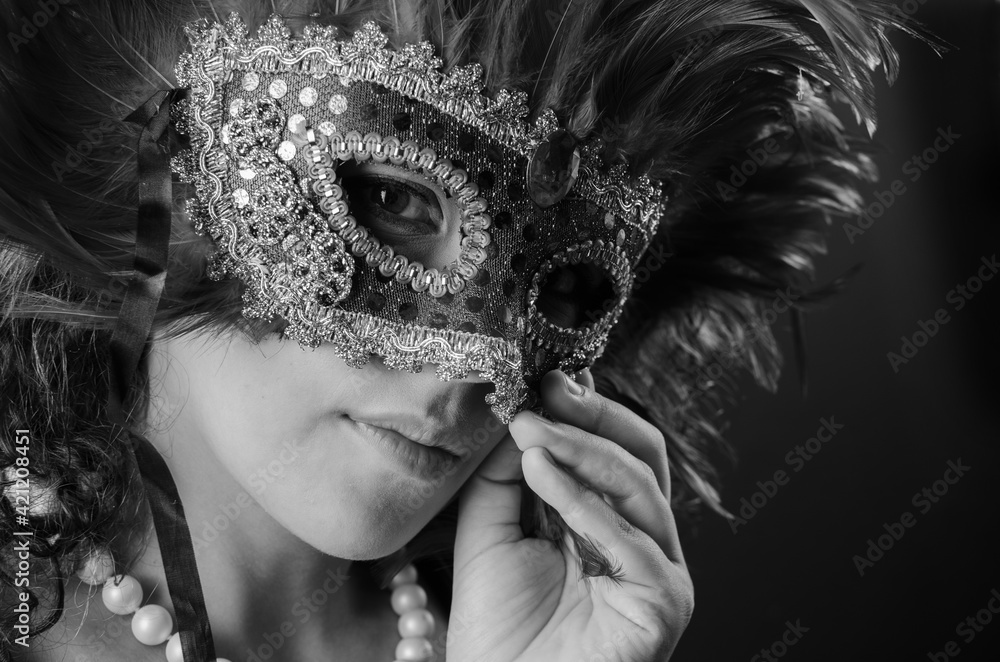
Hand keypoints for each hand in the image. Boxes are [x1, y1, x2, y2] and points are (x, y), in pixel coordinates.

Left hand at [450, 369, 692, 661]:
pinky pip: (630, 538)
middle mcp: (642, 539)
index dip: (586, 407)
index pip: (614, 447)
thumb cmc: (497, 627)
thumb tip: (524, 410)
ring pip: (639, 484)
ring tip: (529, 431)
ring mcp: (659, 569)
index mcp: (608, 519)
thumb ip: (507, 471)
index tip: (544, 376)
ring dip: (581, 449)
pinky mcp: (663, 601)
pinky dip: (584, 500)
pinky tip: (543, 474)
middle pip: (642, 454)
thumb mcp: (492, 528)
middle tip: (548, 390)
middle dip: (595, 414)